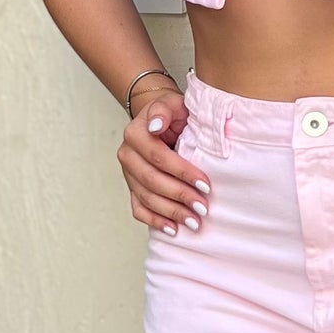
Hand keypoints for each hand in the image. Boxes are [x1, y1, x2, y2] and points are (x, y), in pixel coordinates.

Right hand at [119, 87, 210, 235]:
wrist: (161, 120)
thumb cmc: (172, 112)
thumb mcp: (172, 103)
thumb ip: (163, 110)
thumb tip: (155, 126)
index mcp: (135, 134)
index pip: (159, 157)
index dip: (182, 172)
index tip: (205, 184)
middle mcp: (127, 155)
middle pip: (152, 181)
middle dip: (180, 196)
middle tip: (203, 207)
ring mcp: (128, 174)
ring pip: (146, 198)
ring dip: (171, 212)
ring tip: (194, 222)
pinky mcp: (132, 188)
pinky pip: (139, 209)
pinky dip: (155, 221)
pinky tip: (174, 229)